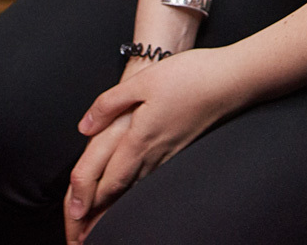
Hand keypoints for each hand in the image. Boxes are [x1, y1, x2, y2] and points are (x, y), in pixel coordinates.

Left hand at [64, 49, 245, 241]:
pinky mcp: (181, 148)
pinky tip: (133, 190)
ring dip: (116, 205)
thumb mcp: (143, 81)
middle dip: (100, 212)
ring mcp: (170, 153)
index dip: (90, 199)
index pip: (109, 179)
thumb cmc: (189, 77)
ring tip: (101, 220)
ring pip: (137, 187)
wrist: (232, 82)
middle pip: (121, 191)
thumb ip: (109, 103)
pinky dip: (135, 190)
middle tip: (83, 233)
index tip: (75, 215)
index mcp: (140, 138)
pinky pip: (152, 177)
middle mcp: (154, 153)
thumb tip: (84, 126)